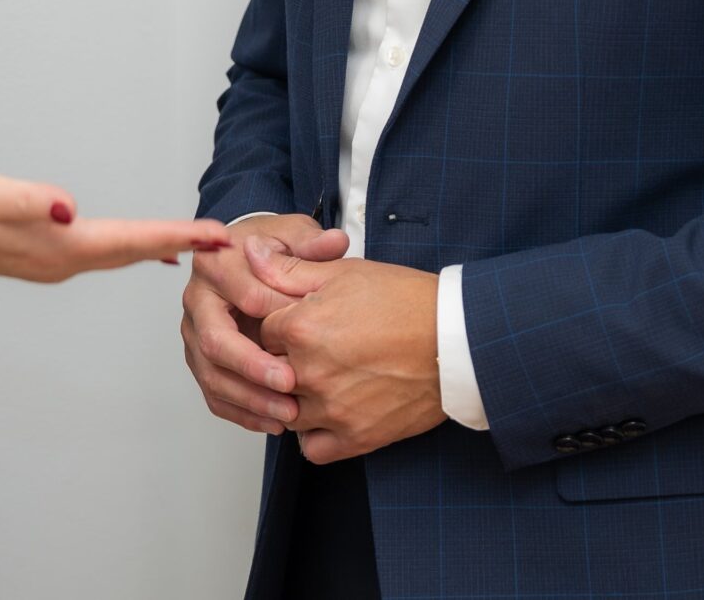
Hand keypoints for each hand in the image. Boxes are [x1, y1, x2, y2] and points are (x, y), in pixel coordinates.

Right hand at [0, 165, 227, 281]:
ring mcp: (56, 262)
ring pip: (121, 257)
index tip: (217, 237)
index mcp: (60, 245)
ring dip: (161, 248)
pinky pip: (105, 255)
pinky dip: (133, 249)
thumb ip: (29, 201)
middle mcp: (64, 261)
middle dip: (183, 245)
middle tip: (228, 241)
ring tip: (200, 244)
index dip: (177, 236)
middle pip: (135, 253)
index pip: (131, 241)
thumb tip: (66, 208)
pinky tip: (145, 249)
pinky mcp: (47, 256)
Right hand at [181, 214, 350, 433]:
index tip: (304, 335)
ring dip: (249, 399)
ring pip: (211, 375)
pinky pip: (214, 394)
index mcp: (216, 263)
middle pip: (214, 340)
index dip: (274, 315)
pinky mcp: (201, 361)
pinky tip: (273, 423)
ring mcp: (194, 334)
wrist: (246, 259)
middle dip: (252, 367)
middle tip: (289, 384)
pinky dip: (242, 413)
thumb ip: (312, 242)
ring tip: (288, 414)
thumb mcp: (293, 233)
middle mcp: (197, 301)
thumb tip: (334, 243)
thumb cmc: (270, 247)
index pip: (241, 293)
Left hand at [253, 247, 446, 462]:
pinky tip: (329, 412)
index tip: (302, 322)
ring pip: (286, 412)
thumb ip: (289, 268)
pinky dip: (314, 434)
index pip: (262, 332)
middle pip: (270, 373)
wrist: (456, 339)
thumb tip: (248, 254)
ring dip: (295, 398)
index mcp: (301, 328)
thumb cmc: (407, 302)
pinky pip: (312, 448)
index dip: (281, 325)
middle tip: (316, 349)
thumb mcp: (345, 272)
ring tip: (324, 379)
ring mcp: (331, 410)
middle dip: (284, 361)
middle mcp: (309, 373)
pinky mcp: (354, 437)